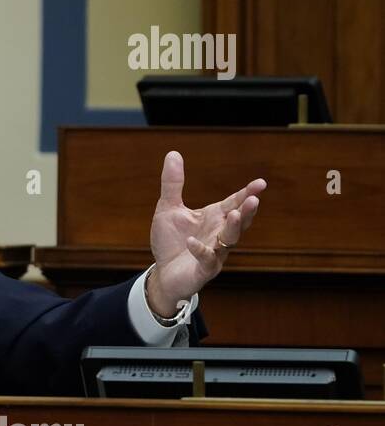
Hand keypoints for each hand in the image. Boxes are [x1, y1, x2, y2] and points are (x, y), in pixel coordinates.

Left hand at [145, 151, 264, 316]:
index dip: (246, 193)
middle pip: (238, 221)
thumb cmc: (171, 241)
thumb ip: (173, 183)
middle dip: (246, 210)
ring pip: (229, 240)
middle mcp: (219, 234)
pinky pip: (206, 260)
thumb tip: (173, 153)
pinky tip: (193, 242)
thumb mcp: (168, 208)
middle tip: (254, 199)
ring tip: (234, 214)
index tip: (260, 183)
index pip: (234, 203)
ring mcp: (214, 253)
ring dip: (232, 228)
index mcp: (214, 218)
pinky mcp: (203, 270)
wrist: (164, 273)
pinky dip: (201, 250)